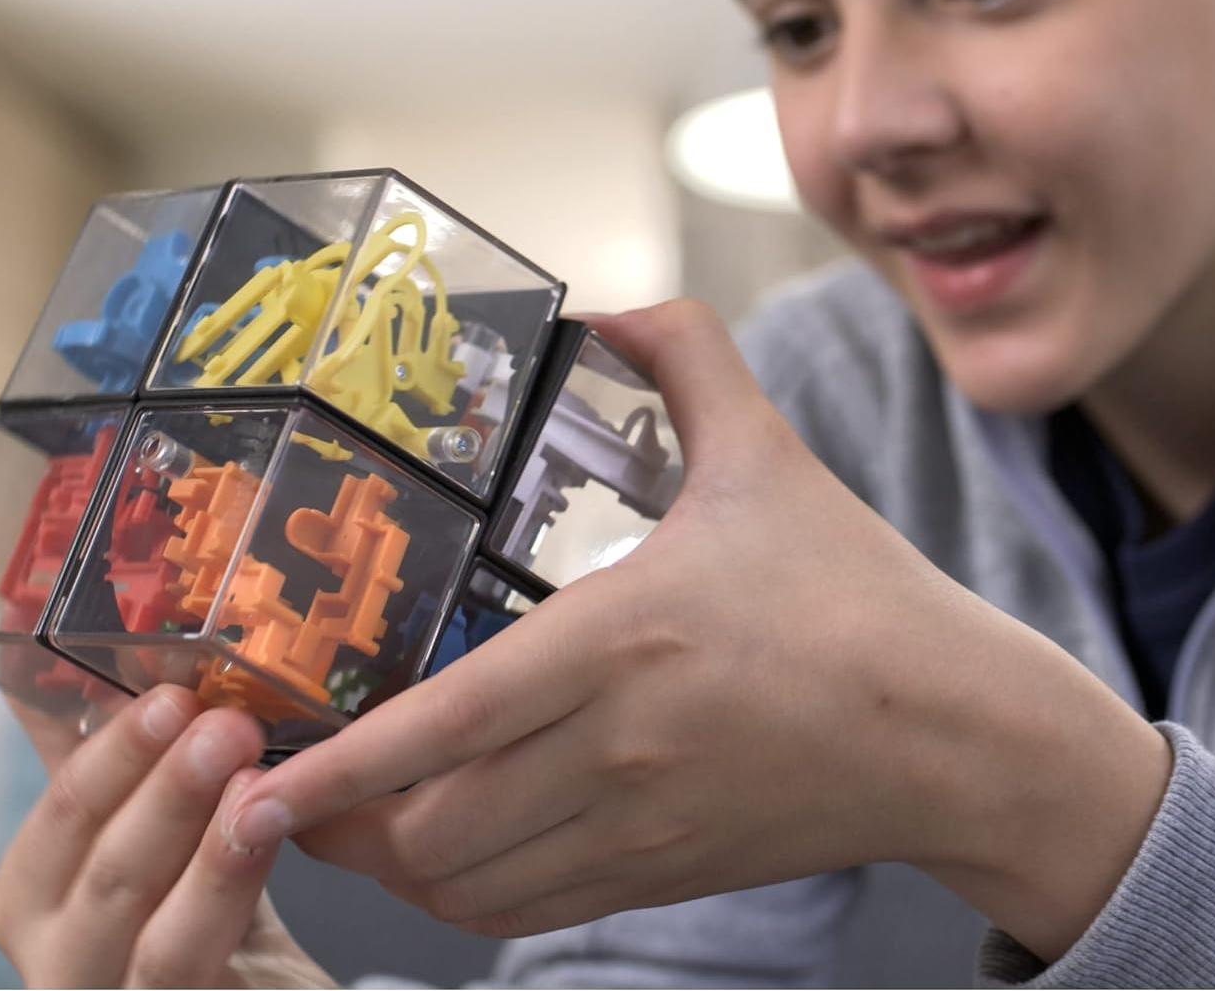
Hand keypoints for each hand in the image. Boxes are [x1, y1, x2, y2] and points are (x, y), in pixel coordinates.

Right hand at [0, 684, 335, 987]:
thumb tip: (63, 628)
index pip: (61, 814)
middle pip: (104, 873)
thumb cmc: (195, 896)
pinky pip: (192, 968)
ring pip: (153, 936)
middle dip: (167, 790)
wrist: (253, 990)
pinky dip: (230, 900)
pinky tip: (267, 838)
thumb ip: (107, 743)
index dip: (115, 752)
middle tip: (226, 724)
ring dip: (208, 848)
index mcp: (36, 892)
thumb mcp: (147, 815)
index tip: (173, 692)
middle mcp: (58, 958)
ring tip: (255, 780)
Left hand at [224, 301, 1168, 960]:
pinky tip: (436, 853)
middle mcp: (619, 751)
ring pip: (470, 885)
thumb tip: (613, 302)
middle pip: (432, 825)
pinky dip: (461, 897)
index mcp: (625, 640)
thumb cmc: (857, 593)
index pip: (450, 722)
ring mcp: (640, 826)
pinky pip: (530, 912)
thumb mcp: (769, 452)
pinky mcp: (664, 871)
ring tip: (341, 816)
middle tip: (281, 773)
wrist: (954, 730)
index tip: (260, 776)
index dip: (340, 762)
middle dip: (337, 817)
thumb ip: (687, 359)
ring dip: (389, 861)